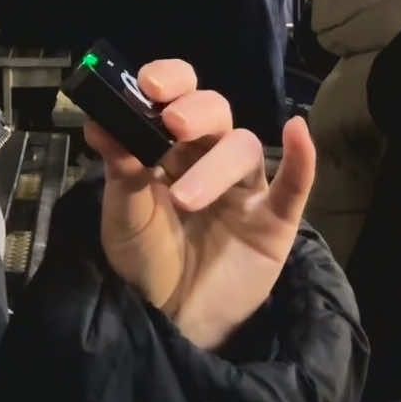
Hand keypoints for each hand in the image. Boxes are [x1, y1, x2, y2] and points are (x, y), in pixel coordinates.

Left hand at [86, 60, 315, 351]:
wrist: (168, 321)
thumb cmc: (144, 259)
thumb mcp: (123, 216)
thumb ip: (119, 170)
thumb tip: (99, 124)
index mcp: (170, 146)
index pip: (177, 95)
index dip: (169, 80)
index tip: (149, 84)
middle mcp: (210, 157)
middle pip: (216, 113)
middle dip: (195, 112)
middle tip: (172, 124)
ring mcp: (244, 188)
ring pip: (243, 150)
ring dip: (216, 166)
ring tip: (183, 199)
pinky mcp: (273, 223)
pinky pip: (294, 186)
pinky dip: (301, 159)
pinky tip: (298, 133)